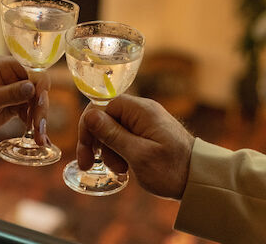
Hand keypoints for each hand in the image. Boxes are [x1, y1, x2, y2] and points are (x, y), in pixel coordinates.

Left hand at [0, 56, 48, 142]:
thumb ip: (11, 93)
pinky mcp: (14, 105)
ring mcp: (14, 91)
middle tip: (39, 126)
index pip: (32, 71)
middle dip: (40, 107)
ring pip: (35, 102)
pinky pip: (29, 112)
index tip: (40, 103)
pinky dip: (33, 124)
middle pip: (37, 88)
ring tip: (39, 138)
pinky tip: (38, 137)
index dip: (40, 86)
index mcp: (4, 67)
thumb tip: (33, 87)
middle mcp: (11, 76)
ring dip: (39, 119)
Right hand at [77, 94, 194, 199]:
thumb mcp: (138, 155)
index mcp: (140, 110)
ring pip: (113, 130)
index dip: (89, 127)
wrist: (203, 181)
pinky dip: (119, 151)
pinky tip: (125, 167)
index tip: (85, 152)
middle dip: (96, 142)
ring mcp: (145, 122)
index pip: (101, 106)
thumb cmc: (173, 170)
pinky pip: (124, 137)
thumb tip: (90, 115)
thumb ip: (112, 134)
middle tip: (90, 165)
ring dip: (109, 150)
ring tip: (120, 170)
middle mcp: (141, 111)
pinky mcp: (148, 133)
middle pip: (105, 118)